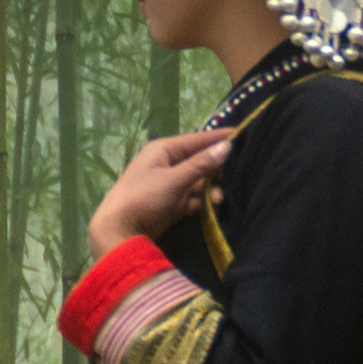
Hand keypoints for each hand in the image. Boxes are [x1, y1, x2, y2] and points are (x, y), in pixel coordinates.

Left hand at [87, 121, 233, 254]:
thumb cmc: (143, 198)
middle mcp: (167, 164)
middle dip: (217, 170)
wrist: (119, 231)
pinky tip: (214, 207)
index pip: (197, 139)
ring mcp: (170, 184)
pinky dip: (203, 202)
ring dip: (211, 189)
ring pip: (199, 182)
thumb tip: (226, 146)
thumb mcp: (174, 180)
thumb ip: (201, 164)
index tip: (243, 133)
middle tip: (237, 175)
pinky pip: (194, 198)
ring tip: (218, 199)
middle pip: (200, 161)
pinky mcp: (172, 203)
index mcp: (163, 150)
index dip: (219, 138)